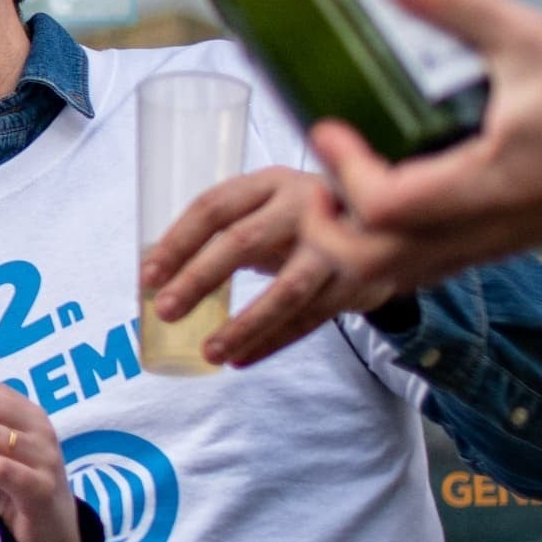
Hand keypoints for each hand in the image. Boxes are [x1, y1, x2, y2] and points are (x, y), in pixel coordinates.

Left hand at [143, 163, 424, 372]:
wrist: (394, 223)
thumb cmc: (307, 218)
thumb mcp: (270, 207)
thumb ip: (227, 230)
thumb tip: (161, 273)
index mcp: (269, 183)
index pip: (213, 208)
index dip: (177, 242)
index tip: (148, 276)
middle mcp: (304, 206)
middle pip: (243, 242)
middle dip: (199, 279)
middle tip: (166, 310)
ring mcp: (336, 244)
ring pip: (285, 291)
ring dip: (244, 325)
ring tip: (209, 352)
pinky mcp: (357, 281)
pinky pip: (310, 318)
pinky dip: (274, 341)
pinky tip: (242, 358)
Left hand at [309, 0, 541, 285]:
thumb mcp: (527, 38)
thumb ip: (454, 2)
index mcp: (483, 187)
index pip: (385, 207)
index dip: (344, 171)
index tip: (329, 125)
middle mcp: (481, 229)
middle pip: (375, 264)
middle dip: (329, 228)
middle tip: (316, 177)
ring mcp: (493, 245)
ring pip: (400, 274)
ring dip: (356, 243)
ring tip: (341, 190)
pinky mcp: (505, 244)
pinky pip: (431, 264)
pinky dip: (392, 247)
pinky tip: (388, 201)